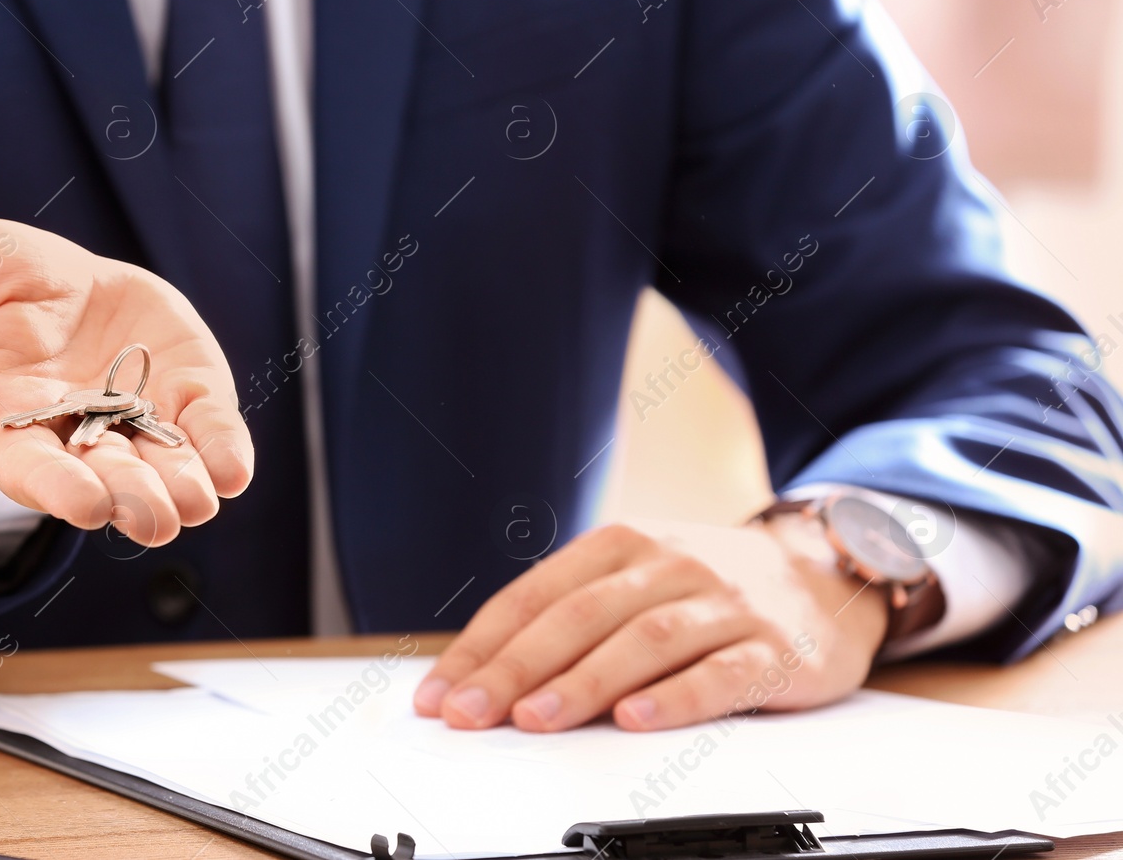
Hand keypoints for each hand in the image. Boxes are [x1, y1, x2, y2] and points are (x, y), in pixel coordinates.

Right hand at [0, 219, 251, 546]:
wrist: (44, 268)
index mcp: (7, 427)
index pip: (33, 470)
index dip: (60, 489)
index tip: (88, 504)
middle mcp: (78, 436)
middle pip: (107, 478)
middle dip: (133, 498)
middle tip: (155, 519)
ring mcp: (138, 414)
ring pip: (163, 463)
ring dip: (183, 486)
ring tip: (197, 502)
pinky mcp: (185, 386)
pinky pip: (208, 421)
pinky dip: (222, 446)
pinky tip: (233, 469)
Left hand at [412, 517, 887, 731]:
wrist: (823, 574)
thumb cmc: (707, 586)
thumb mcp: (635, 576)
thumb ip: (571, 613)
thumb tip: (485, 674)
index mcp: (620, 544)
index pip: (534, 596)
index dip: (482, 646)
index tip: (440, 693)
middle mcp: (667, 564)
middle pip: (578, 616)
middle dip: (515, 668)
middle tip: (470, 713)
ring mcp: (722, 603)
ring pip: (643, 640)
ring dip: (584, 682)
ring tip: (537, 719)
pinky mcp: (773, 647)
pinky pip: (721, 673)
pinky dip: (676, 697)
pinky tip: (638, 720)